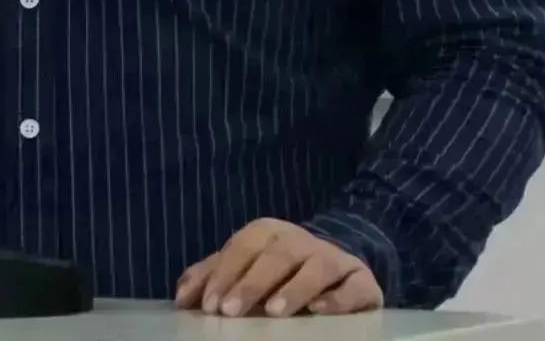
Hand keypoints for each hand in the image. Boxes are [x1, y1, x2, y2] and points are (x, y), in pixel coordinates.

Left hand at [174, 218, 383, 317]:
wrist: (338, 269)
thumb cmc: (279, 273)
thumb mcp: (243, 270)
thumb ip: (212, 278)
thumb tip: (182, 298)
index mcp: (269, 233)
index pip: (243, 247)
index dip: (224, 274)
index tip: (209, 306)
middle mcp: (302, 241)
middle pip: (276, 255)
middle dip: (251, 283)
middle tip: (229, 312)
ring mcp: (334, 259)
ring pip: (315, 267)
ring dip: (294, 288)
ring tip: (274, 312)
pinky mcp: (362, 282)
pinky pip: (352, 286)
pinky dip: (337, 298)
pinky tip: (319, 310)